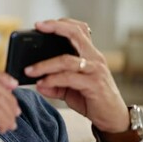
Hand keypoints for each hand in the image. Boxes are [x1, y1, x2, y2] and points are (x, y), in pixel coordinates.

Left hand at [24, 18, 129, 133]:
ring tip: (29, 70)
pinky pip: (68, 78)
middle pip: (75, 34)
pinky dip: (52, 80)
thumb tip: (37, 83)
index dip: (61, 24)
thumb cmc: (92, 99)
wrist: (113, 118)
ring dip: (44, 64)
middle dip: (55, 28)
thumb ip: (54, 84)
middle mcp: (94, 58)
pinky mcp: (94, 84)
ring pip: (66, 60)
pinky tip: (42, 83)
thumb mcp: (69, 89)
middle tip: (38, 27)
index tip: (41, 24)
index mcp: (89, 54)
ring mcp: (95, 70)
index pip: (78, 30)